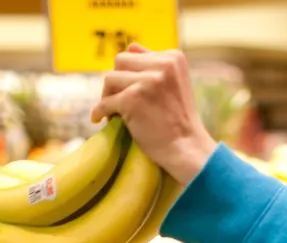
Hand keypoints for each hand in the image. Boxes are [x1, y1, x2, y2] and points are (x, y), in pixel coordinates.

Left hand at [90, 44, 217, 184]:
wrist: (187, 150)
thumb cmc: (180, 123)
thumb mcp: (175, 85)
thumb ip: (156, 66)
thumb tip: (129, 48)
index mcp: (174, 58)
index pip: (136, 54)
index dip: (129, 73)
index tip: (130, 90)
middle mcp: (162, 65)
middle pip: (120, 62)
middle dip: (116, 82)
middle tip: (118, 101)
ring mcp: (147, 81)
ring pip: (110, 79)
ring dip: (108, 96)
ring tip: (114, 112)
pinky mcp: (133, 99)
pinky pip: (106, 102)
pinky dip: (100, 111)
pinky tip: (99, 119)